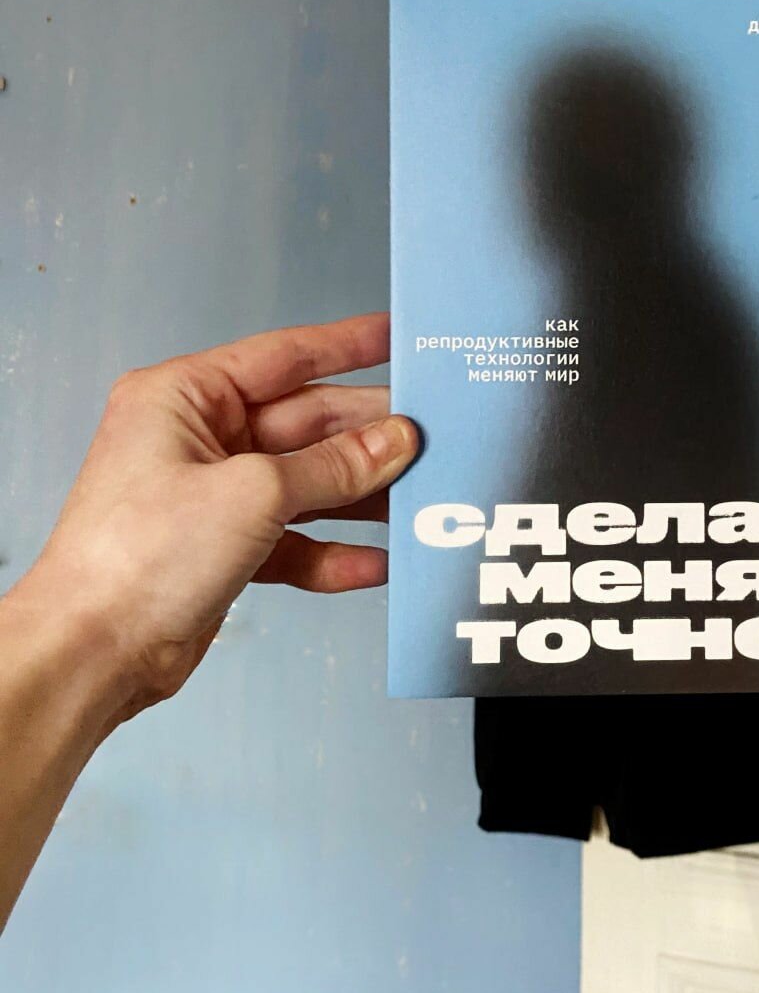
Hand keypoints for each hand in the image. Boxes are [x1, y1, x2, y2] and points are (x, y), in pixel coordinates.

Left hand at [15, 312, 416, 724]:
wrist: (94, 654)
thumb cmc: (135, 558)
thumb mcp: (255, 493)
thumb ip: (335, 465)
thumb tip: (395, 440)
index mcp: (186, 398)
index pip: (286, 356)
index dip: (349, 345)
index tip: (399, 338)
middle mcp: (199, 441)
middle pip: (308, 424)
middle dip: (369, 435)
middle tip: (431, 435)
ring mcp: (215, 497)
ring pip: (310, 483)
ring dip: (362, 496)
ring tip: (419, 498)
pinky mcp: (227, 549)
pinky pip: (298, 539)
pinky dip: (335, 551)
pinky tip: (376, 562)